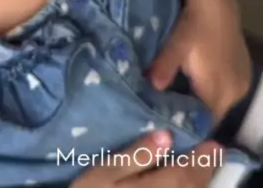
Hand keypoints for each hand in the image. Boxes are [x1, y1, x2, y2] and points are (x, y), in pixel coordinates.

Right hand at [73, 133, 221, 186]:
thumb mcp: (105, 172)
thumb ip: (136, 155)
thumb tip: (166, 135)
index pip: (185, 173)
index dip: (201, 159)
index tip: (213, 143)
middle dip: (203, 171)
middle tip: (213, 152)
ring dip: (198, 183)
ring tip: (202, 167)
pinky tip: (184, 185)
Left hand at [149, 0, 251, 120]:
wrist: (216, 0)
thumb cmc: (193, 25)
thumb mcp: (175, 45)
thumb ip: (163, 68)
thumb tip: (150, 86)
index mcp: (217, 91)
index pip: (202, 123)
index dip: (185, 124)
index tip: (166, 121)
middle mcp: (234, 93)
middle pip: (211, 115)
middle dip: (192, 113)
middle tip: (168, 108)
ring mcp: (242, 83)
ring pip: (219, 103)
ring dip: (203, 101)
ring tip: (179, 94)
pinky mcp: (244, 72)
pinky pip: (227, 91)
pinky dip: (213, 89)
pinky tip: (197, 79)